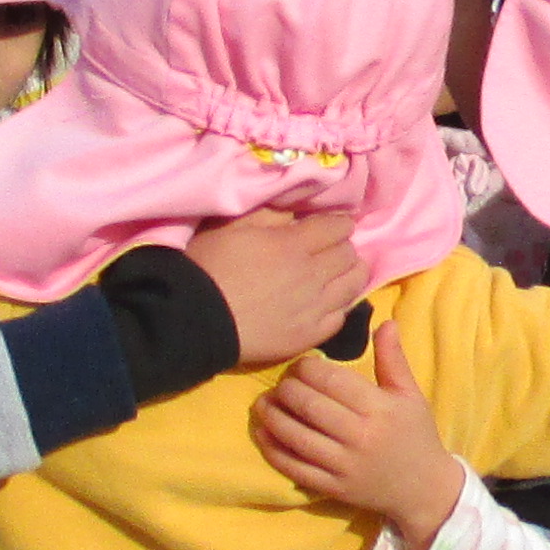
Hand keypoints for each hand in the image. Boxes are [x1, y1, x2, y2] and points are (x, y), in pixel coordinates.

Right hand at [181, 202, 366, 365]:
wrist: (195, 319)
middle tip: (331, 249)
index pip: (338, 228)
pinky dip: (340, 306)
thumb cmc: (209, 266)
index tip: (332, 226)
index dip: (338, 224)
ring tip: (338, 274)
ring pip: (354, 285)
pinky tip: (329, 303)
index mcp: (293, 244)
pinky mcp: (309, 336)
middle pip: (349, 255)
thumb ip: (269, 214)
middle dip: (343, 247)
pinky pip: (341, 318)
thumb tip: (297, 213)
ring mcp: (314, 308)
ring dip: (350, 274)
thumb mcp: (233, 225)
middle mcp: (312, 275)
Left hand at [251, 337, 468, 545]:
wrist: (424, 489)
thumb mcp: (410, 395)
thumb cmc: (416, 435)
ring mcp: (343, 466)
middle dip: (286, 389)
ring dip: (272, 416)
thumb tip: (385, 322)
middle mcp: (359, 437)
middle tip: (281, 383)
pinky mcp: (331, 488)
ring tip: (263, 403)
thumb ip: (393, 359)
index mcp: (379, 409)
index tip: (302, 365)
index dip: (308, 368)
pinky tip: (263, 433)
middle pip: (309, 406)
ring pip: (296, 437)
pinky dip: (273, 450)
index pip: (332, 381)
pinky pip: (294, 468)